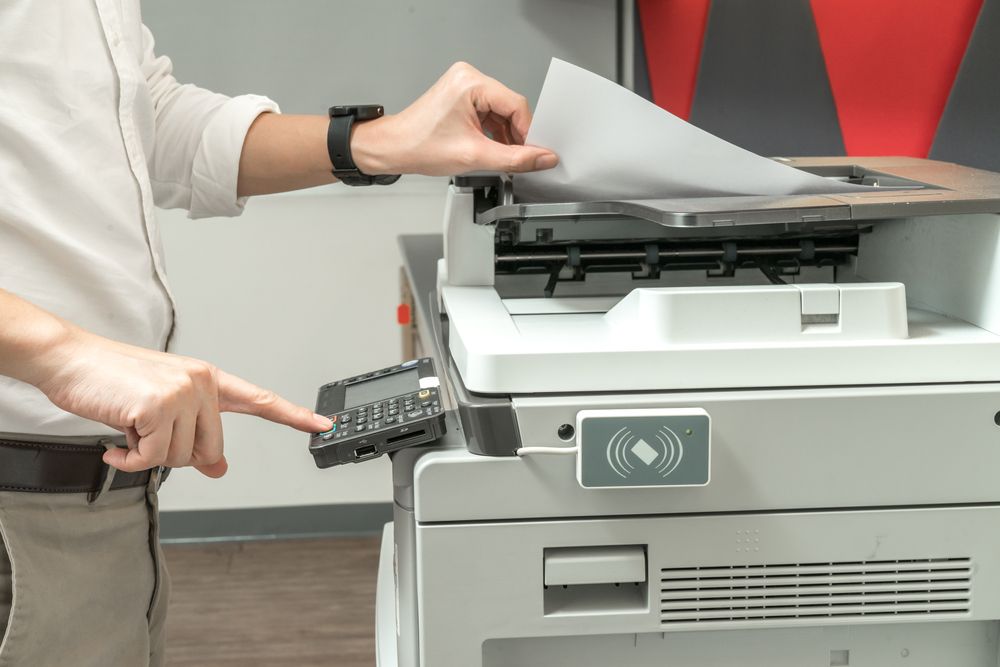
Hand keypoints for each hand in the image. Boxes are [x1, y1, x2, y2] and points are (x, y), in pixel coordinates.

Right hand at [31, 327, 330, 477]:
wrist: (70, 360)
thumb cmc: (114, 381)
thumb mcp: (162, 408)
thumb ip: (194, 434)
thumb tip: (220, 469)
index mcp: (208, 379)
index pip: (259, 401)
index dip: (293, 416)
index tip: (324, 424)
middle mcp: (201, 383)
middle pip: (209, 450)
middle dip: (174, 453)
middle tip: (145, 432)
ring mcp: (181, 393)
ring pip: (178, 458)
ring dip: (146, 454)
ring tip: (129, 426)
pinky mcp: (156, 406)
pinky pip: (150, 459)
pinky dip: (128, 459)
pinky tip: (115, 439)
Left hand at [350, 62, 558, 175]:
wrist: (393, 149)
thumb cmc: (420, 146)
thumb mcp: (475, 156)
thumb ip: (515, 158)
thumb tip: (544, 158)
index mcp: (470, 83)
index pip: (516, 105)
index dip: (528, 132)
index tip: (534, 153)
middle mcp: (468, 77)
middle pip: (510, 107)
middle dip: (516, 135)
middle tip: (519, 159)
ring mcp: (464, 85)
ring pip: (501, 111)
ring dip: (505, 135)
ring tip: (499, 156)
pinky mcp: (461, 96)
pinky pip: (489, 112)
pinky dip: (494, 132)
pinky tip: (491, 148)